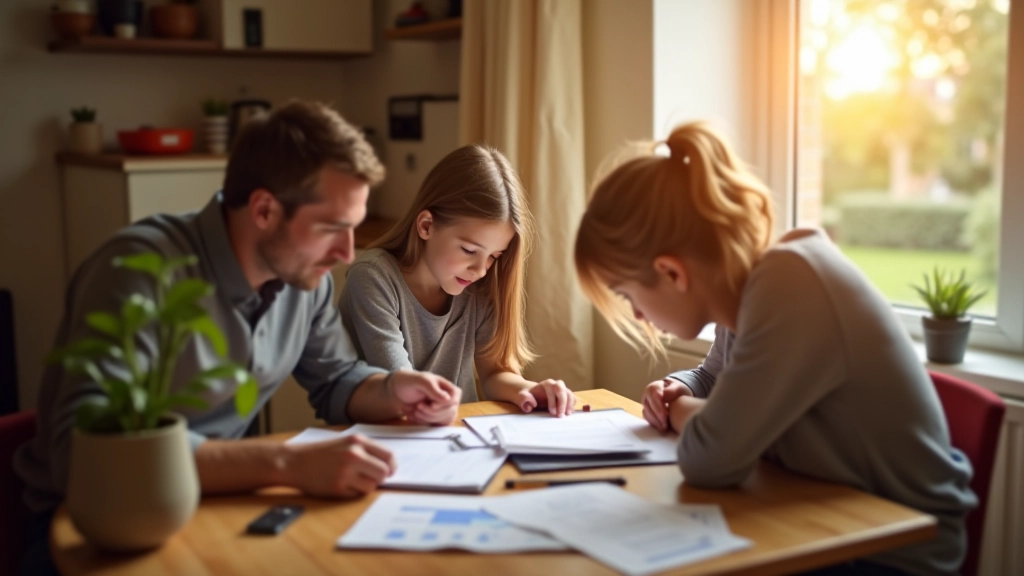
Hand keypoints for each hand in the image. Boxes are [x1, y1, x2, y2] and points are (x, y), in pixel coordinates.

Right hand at [281, 434, 395, 497]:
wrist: (293, 461)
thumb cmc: (320, 453)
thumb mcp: (344, 442)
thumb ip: (365, 450)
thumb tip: (388, 466)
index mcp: (357, 441)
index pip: (388, 456)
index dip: (392, 466)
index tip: (389, 471)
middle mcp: (354, 454)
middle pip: (384, 472)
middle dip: (380, 478)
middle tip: (370, 478)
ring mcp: (346, 472)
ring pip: (372, 485)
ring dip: (366, 486)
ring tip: (352, 481)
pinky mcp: (338, 487)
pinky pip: (357, 494)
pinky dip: (353, 492)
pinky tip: (341, 485)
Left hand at [388, 370, 461, 424]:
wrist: (397, 391)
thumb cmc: (410, 381)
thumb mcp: (420, 381)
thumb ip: (433, 389)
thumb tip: (448, 399)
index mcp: (449, 389)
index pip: (454, 400)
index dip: (444, 405)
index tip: (432, 405)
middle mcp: (449, 402)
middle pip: (449, 413)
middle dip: (432, 412)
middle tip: (418, 405)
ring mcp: (443, 412)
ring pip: (442, 422)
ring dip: (426, 418)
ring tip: (415, 409)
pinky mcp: (435, 421)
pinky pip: (434, 427)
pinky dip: (422, 422)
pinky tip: (415, 415)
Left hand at [516, 379, 574, 416]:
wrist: (533, 394)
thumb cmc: (527, 396)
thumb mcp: (522, 396)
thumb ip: (524, 398)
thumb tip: (531, 403)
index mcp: (546, 384)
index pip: (552, 389)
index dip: (553, 401)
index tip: (552, 413)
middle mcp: (556, 384)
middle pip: (563, 390)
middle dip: (563, 403)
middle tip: (560, 416)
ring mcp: (563, 390)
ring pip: (570, 394)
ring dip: (569, 405)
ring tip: (566, 415)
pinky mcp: (566, 396)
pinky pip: (573, 399)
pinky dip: (572, 406)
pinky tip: (568, 414)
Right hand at [642, 378, 692, 431]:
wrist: (677, 397)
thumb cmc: (678, 391)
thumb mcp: (679, 388)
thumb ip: (673, 390)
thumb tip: (664, 394)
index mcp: (654, 387)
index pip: (653, 394)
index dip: (659, 404)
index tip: (666, 414)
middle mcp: (647, 395)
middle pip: (648, 405)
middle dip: (657, 415)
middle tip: (665, 424)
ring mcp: (646, 405)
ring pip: (647, 413)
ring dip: (655, 421)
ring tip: (665, 428)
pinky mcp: (647, 413)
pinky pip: (648, 419)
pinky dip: (654, 424)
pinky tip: (662, 429)